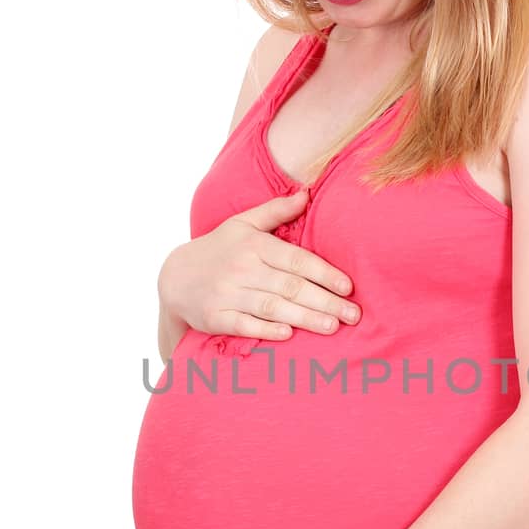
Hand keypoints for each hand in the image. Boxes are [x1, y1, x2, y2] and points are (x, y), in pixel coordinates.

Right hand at [157, 193, 361, 358]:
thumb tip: (306, 193)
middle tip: (353, 314)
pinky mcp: (214, 316)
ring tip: (332, 327)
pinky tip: (288, 334)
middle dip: (324, 301)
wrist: (174, 277)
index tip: (348, 287)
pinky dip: (265, 329)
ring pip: (272, 306)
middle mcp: (242, 268)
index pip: (296, 259)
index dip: (324, 273)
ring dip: (304, 317)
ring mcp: (227, 293)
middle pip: (290, 286)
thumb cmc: (219, 249)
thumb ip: (276, 211)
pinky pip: (243, 324)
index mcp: (254, 245)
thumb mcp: (243, 223)